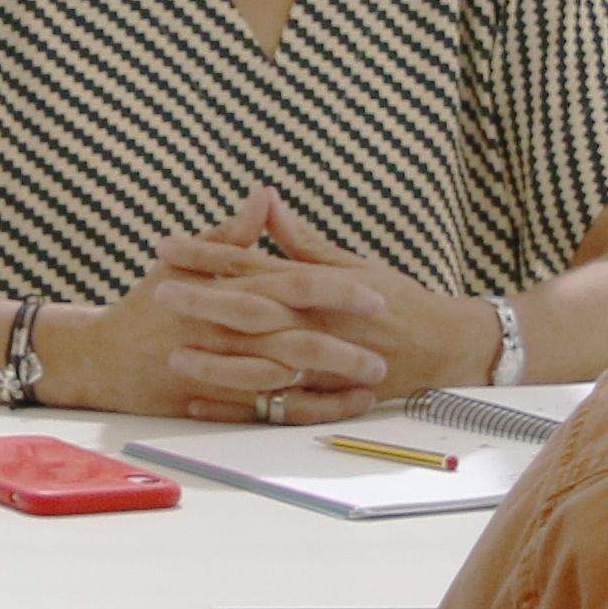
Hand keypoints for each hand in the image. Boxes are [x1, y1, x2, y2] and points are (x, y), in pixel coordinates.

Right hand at [35, 192, 396, 420]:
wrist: (102, 357)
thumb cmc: (147, 304)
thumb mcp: (182, 260)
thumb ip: (230, 235)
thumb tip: (265, 197)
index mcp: (226, 290)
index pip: (292, 286)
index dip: (338, 291)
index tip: (376, 295)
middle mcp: (226, 332)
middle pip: (298, 338)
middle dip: (347, 345)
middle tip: (386, 347)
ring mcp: (221, 371)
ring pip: (289, 380)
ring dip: (335, 381)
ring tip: (374, 379)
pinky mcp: (217, 403)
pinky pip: (272, 412)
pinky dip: (310, 410)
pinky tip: (342, 405)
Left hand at [158, 192, 496, 405]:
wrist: (447, 347)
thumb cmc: (398, 300)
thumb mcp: (353, 263)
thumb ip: (302, 241)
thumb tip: (266, 201)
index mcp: (319, 286)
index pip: (253, 264)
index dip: (208, 254)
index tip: (167, 246)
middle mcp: (317, 323)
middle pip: (252, 311)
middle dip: (203, 301)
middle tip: (159, 293)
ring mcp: (320, 364)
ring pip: (261, 363)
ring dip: (216, 361)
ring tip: (173, 355)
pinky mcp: (323, 396)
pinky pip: (275, 406)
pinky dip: (237, 407)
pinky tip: (199, 404)